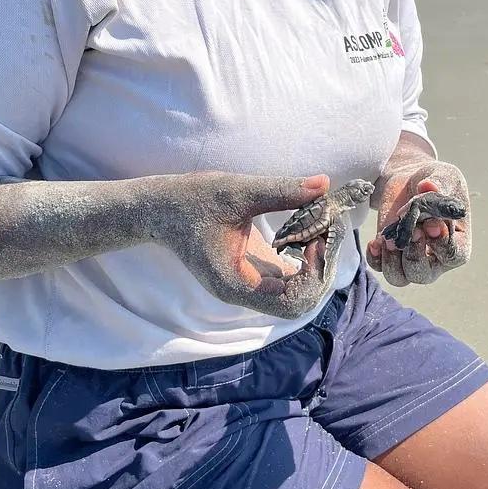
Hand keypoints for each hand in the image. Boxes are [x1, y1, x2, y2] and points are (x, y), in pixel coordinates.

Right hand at [149, 171, 333, 318]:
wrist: (162, 209)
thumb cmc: (194, 200)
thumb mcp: (238, 191)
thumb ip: (282, 190)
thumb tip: (325, 184)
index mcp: (237, 283)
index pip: (291, 302)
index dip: (314, 274)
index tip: (319, 237)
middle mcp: (243, 293)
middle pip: (298, 304)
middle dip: (320, 271)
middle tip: (325, 232)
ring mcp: (247, 286)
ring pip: (295, 296)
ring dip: (314, 268)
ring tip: (319, 231)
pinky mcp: (251, 274)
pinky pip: (286, 282)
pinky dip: (304, 263)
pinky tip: (307, 234)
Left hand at [366, 160, 470, 285]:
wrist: (409, 179)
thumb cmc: (433, 180)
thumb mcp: (443, 176)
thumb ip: (440, 184)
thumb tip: (430, 187)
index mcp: (457, 242)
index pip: (453, 255)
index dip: (441, 243)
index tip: (430, 224)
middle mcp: (434, 258)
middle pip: (423, 275)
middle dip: (414, 255)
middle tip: (411, 231)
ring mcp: (410, 258)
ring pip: (399, 278)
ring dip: (391, 261)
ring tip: (389, 239)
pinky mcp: (389, 252)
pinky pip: (379, 267)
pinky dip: (375, 257)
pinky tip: (376, 240)